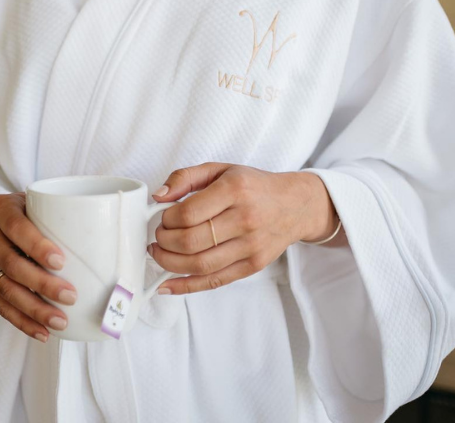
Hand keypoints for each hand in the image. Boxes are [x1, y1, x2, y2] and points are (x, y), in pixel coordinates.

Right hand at [0, 192, 77, 341]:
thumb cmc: (19, 211)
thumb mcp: (31, 203)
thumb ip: (56, 216)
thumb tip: (104, 238)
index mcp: (0, 211)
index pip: (17, 228)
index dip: (37, 246)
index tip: (61, 262)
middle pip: (12, 265)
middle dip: (42, 284)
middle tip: (71, 296)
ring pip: (5, 289)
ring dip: (34, 309)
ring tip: (60, 321)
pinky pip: (0, 306)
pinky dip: (22, 321)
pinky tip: (42, 332)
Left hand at [149, 162, 344, 295]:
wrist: (296, 205)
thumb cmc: (254, 186)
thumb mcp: (220, 169)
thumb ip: (185, 177)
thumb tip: (158, 197)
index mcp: (234, 190)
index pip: (188, 213)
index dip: (166, 219)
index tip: (163, 218)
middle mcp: (245, 219)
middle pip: (191, 241)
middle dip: (164, 242)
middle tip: (158, 237)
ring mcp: (251, 246)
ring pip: (200, 265)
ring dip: (170, 264)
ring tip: (160, 254)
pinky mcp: (253, 266)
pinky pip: (214, 281)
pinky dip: (186, 286)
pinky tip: (167, 285)